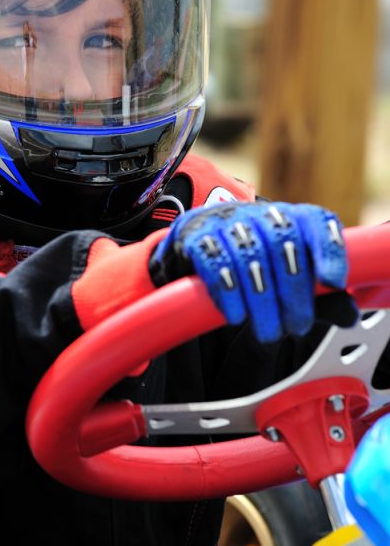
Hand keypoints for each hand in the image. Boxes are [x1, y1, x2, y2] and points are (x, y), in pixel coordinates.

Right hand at [149, 201, 355, 343]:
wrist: (200, 242)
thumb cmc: (255, 261)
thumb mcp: (290, 275)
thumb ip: (320, 294)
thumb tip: (349, 315)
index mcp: (291, 216)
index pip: (317, 222)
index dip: (328, 250)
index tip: (334, 282)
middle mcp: (260, 212)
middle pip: (283, 243)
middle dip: (293, 291)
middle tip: (297, 326)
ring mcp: (226, 221)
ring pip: (248, 255)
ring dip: (261, 300)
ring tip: (269, 332)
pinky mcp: (196, 237)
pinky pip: (213, 262)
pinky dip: (228, 293)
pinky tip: (235, 317)